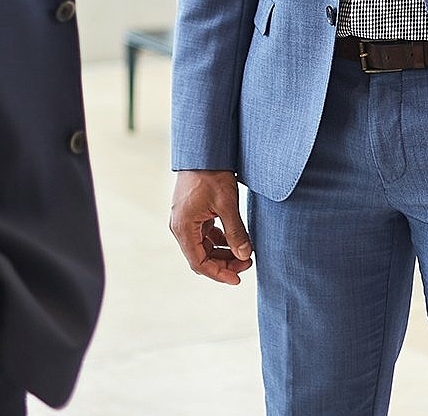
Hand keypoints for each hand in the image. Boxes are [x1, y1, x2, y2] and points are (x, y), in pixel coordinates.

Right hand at [169, 169, 252, 284]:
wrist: (203, 149)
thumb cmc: (212, 174)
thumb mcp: (227, 204)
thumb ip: (236, 232)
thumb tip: (245, 256)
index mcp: (184, 228)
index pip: (199, 263)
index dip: (219, 274)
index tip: (238, 278)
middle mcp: (180, 227)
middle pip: (201, 256)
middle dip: (224, 263)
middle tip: (247, 263)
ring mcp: (185, 220)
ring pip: (204, 246)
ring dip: (222, 252)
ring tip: (245, 252)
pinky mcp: (192, 213)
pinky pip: (204, 234)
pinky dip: (219, 240)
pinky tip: (234, 239)